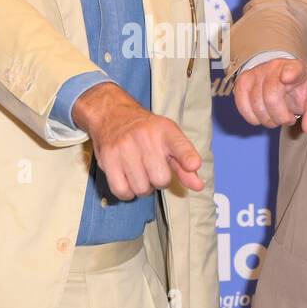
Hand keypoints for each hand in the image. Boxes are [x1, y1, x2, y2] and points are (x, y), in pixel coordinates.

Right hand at [71, 83, 202, 198]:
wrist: (112, 115)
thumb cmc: (146, 132)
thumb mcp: (169, 140)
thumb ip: (184, 165)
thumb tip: (198, 186)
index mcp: (165, 130)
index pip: (179, 145)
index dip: (187, 157)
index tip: (193, 165)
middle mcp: (145, 137)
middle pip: (160, 179)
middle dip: (159, 181)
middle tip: (153, 169)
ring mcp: (124, 147)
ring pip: (141, 188)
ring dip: (143, 187)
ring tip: (140, 173)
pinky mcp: (108, 158)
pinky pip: (122, 191)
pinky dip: (127, 192)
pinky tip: (128, 180)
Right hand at [232, 57, 306, 132]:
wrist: (282, 78)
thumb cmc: (299, 90)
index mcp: (297, 69)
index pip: (293, 69)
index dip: (290, 74)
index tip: (287, 78)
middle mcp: (275, 67)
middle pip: (271, 97)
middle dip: (280, 117)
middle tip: (287, 118)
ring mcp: (256, 73)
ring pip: (256, 104)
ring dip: (267, 119)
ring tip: (275, 116)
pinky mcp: (242, 82)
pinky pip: (243, 107)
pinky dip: (253, 118)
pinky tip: (262, 115)